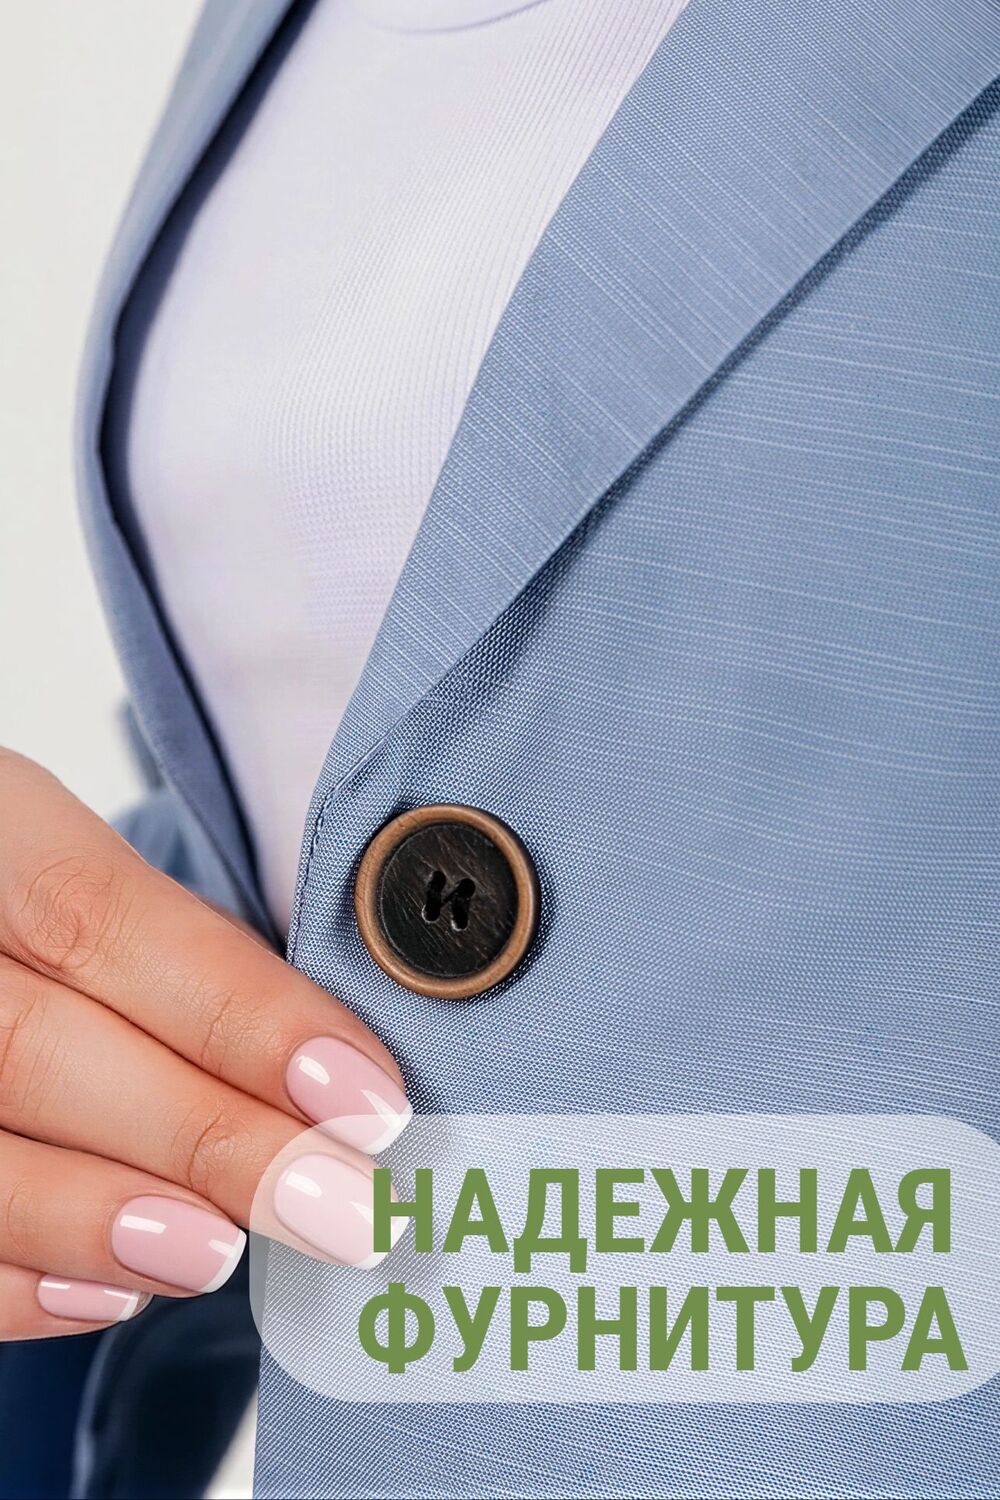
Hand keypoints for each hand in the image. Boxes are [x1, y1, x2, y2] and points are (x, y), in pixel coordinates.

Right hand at [0, 750, 410, 1338]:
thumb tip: (340, 1072)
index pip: (100, 916)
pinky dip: (21, 1279)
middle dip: (204, 1136)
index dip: (237, 1012)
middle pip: (36, 1046)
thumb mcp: (94, 871)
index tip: (367, 1097)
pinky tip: (117, 1289)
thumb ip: (186, 948)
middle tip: (342, 1206)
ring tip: (223, 1252)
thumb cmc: (51, 914)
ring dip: (106, 1216)